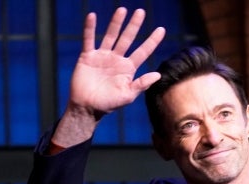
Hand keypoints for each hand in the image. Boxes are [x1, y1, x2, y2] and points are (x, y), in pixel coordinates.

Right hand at [53, 7, 165, 144]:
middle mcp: (116, 60)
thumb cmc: (108, 105)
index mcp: (128, 69)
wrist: (87, 108)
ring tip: (122, 10)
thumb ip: (142, 84)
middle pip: (127, 39)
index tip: (161, 30)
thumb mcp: (128, 95)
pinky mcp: (88, 56)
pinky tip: (92, 16)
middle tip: (141, 11)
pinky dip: (90, 28)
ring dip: (116, 23)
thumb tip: (158, 74)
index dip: (151, 41)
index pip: (143, 52)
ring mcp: (102, 56)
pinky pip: (89, 39)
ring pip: (111, 36)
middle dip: (134, 26)